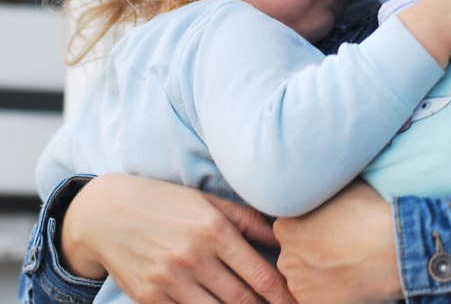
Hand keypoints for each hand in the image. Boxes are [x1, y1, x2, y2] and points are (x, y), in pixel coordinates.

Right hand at [62, 174, 293, 303]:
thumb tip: (282, 238)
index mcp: (215, 230)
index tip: (299, 303)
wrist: (107, 213)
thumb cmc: (168, 202)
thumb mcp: (209, 201)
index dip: (283, 296)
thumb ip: (248, 221)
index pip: (260, 275)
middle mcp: (194, 257)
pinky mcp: (149, 299)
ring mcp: (169, 281)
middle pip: (241, 301)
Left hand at [274, 181, 399, 303]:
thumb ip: (320, 192)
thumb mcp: (339, 188)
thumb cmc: (367, 214)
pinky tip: (348, 278)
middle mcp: (286, 258)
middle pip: (293, 252)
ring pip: (304, 277)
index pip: (287, 225)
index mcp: (286, 226)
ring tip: (346, 261)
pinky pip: (315, 297)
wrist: (390, 250)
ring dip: (318, 271)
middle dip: (310, 248)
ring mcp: (300, 286)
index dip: (307, 223)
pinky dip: (328, 290)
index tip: (325, 222)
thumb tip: (321, 186)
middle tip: (338, 241)